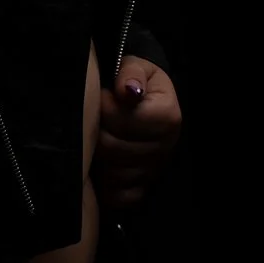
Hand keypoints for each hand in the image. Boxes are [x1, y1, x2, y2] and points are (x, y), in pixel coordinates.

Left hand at [93, 56, 180, 211]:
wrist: (148, 99)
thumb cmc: (138, 81)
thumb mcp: (136, 66)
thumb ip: (130, 73)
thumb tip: (127, 90)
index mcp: (167, 116)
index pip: (122, 120)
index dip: (105, 108)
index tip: (104, 97)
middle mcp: (166, 146)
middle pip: (112, 148)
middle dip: (96, 131)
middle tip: (95, 118)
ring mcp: (155, 169)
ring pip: (112, 173)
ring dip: (98, 156)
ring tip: (98, 137)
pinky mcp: (144, 187)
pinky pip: (119, 196)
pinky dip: (107, 185)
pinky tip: (104, 164)